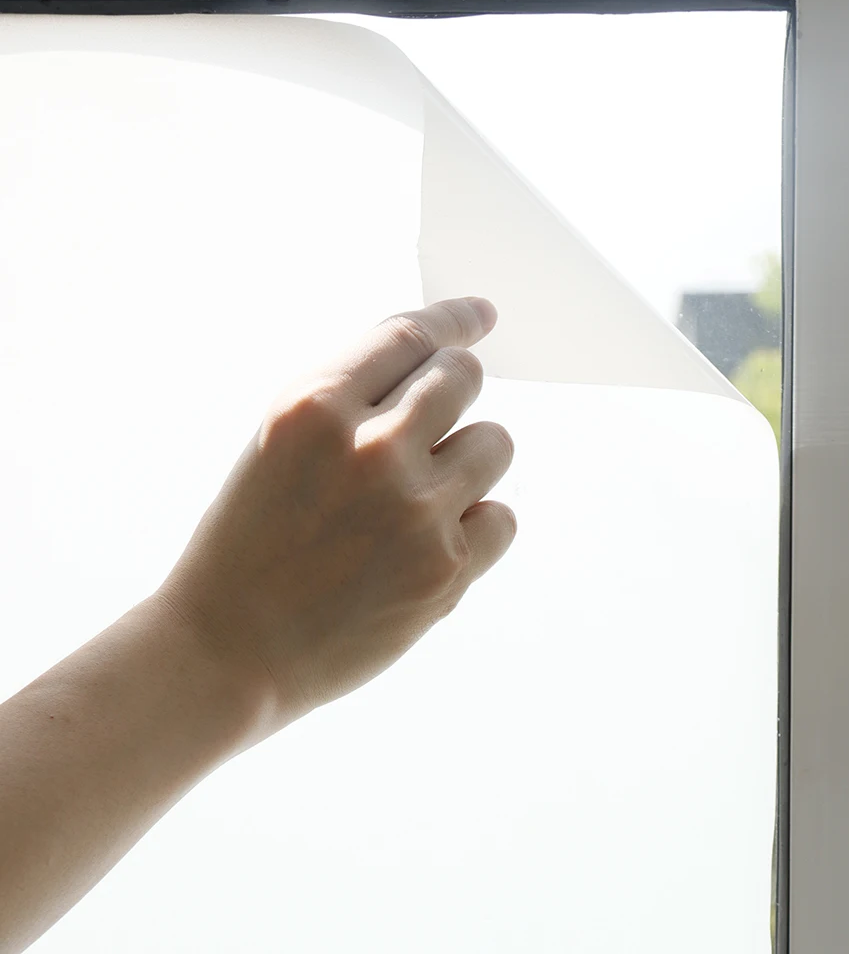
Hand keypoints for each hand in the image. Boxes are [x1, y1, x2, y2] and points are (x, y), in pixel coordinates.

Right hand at [156, 297, 515, 729]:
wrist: (228, 651)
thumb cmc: (249, 543)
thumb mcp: (278, 445)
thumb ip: (351, 400)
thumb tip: (435, 368)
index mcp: (313, 406)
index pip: (408, 334)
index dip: (454, 319)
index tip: (481, 315)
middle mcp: (370, 448)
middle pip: (462, 378)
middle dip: (457, 389)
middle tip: (437, 421)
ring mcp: (414, 509)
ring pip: (495, 443)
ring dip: (468, 460)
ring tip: (418, 499)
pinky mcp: (445, 568)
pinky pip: (502, 516)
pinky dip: (476, 525)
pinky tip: (427, 546)